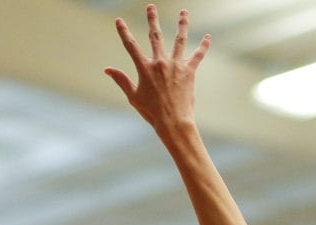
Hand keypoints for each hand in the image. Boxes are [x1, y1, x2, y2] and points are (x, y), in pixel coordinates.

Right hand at [104, 4, 208, 130]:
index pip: (131, 46)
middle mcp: (160, 63)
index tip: (119, 20)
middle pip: (155, 36)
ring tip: (184, 12)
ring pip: (179, 40)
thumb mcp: (133, 97)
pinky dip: (203, 46)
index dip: (123, 32)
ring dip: (182, 24)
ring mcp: (176, 66)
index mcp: (144, 68)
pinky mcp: (189, 72)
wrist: (173, 122)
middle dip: (152, 20)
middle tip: (151, 7)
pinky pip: (198, 55)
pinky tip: (207, 37)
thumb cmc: (152, 112)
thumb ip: (121, 80)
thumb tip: (107, 69)